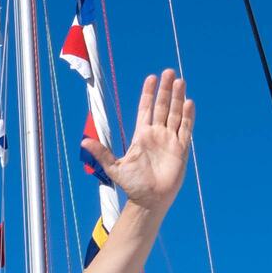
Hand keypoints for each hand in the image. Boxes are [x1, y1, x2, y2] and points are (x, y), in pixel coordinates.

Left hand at [80, 70, 193, 217]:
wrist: (149, 200)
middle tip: (168, 72)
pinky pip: (185, 129)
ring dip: (177, 98)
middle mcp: (157, 134)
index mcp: (142, 135)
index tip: (151, 77)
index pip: (146, 109)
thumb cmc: (132, 185)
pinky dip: (187, 116)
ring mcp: (170, 140)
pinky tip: (188, 102)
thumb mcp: (114, 167)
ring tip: (180, 81)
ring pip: (175, 114)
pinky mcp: (181, 149)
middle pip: (163, 106)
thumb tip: (83, 141)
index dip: (148, 93)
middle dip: (165, 90)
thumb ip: (101, 152)